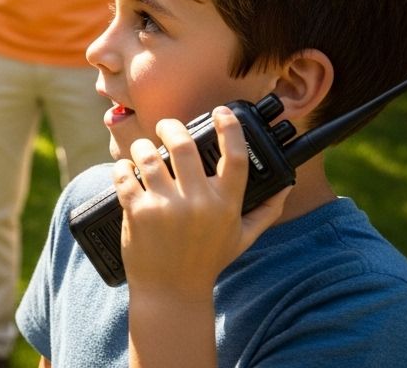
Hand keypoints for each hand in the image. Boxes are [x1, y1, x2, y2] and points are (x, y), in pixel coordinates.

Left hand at [113, 108, 290, 298]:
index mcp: (226, 204)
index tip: (221, 112)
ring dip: (142, 147)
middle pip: (183, 144)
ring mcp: (165, 207)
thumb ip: (264, 212)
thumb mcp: (241, 239)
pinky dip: (121, 168)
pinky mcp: (137, 212)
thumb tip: (285, 187)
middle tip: (166, 127)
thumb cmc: (207, 263)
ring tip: (142, 150)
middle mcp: (197, 202)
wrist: (171, 293)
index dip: (230, 128)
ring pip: (148, 156)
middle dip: (171, 127)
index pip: (236, 156)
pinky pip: (124, 175)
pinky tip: (125, 169)